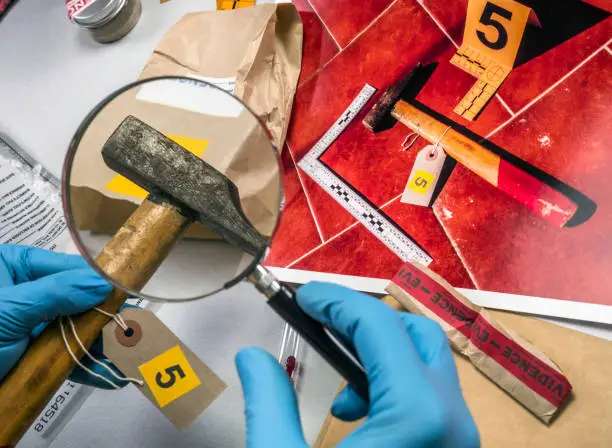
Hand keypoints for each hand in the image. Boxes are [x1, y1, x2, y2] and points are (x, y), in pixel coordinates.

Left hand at [0, 244, 125, 388]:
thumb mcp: (7, 310)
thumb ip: (55, 293)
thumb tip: (102, 284)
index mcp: (16, 267)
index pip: (69, 268)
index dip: (100, 282)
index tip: (129, 292)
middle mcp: (29, 292)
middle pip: (79, 300)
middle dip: (106, 318)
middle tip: (135, 328)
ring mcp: (33, 324)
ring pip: (77, 330)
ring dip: (102, 346)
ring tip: (129, 355)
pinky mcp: (35, 353)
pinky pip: (67, 355)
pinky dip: (88, 366)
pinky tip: (109, 373)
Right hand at [235, 282, 479, 446]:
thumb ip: (268, 406)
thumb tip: (253, 359)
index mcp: (419, 417)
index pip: (379, 326)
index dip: (336, 301)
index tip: (304, 298)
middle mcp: (454, 422)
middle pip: (417, 334)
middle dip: (367, 321)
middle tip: (323, 327)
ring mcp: (463, 438)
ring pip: (429, 364)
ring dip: (381, 356)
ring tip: (342, 390)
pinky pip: (432, 398)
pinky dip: (396, 388)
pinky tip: (362, 419)